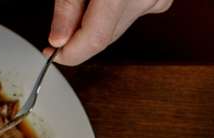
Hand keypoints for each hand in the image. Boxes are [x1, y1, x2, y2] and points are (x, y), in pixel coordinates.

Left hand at [49, 0, 172, 64]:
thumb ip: (68, 5)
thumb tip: (59, 39)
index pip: (95, 39)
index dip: (72, 52)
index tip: (53, 55)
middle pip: (106, 37)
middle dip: (81, 36)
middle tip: (61, 25)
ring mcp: (157, 0)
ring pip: (118, 28)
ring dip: (98, 22)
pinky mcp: (160, 0)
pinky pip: (131, 15)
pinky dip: (116, 11)